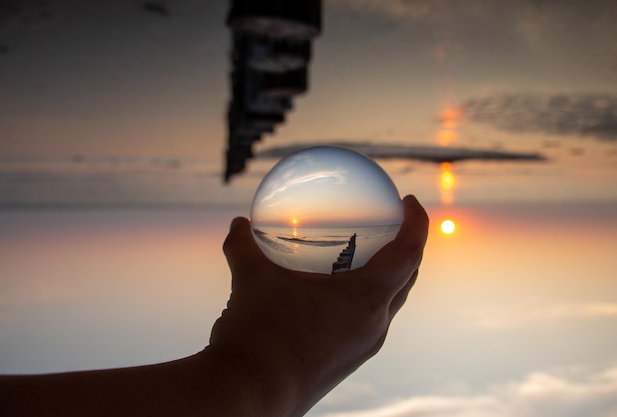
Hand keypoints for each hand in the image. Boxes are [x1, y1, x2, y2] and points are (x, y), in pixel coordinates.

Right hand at [209, 195, 428, 415]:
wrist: (249, 395)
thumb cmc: (258, 334)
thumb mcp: (250, 280)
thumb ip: (244, 246)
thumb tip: (237, 224)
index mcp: (366, 299)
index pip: (409, 253)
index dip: (418, 223)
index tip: (410, 201)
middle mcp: (374, 326)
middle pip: (406, 279)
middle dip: (407, 250)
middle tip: (392, 228)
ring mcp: (362, 349)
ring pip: (387, 306)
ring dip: (386, 279)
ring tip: (365, 260)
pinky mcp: (345, 364)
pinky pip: (366, 324)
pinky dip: (361, 302)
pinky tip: (330, 299)